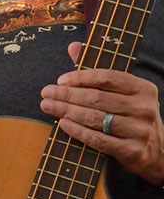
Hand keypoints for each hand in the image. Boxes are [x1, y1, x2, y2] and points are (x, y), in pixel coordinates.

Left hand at [39, 41, 163, 185]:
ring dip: (67, 111)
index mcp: (143, 89)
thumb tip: (73, 46)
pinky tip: (63, 124)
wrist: (156, 152)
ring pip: (95, 118)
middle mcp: (144, 108)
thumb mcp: (122, 93)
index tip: (60, 80)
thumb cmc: (130, 116)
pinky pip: (99, 140)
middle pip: (97, 98)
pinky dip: (78, 131)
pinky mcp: (133, 151)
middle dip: (67, 94)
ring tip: (48, 106)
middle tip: (46, 93)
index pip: (107, 77)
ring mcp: (140, 130)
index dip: (80, 77)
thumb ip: (97, 71)